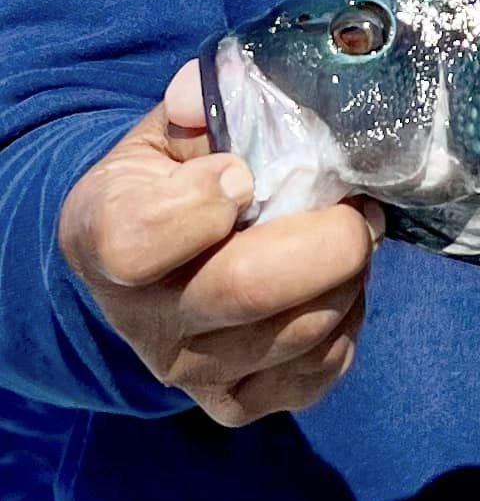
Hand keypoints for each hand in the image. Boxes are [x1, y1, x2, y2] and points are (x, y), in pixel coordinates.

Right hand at [58, 62, 382, 426]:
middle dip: (329, 239)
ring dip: (349, 277)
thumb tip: (203, 97)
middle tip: (354, 206)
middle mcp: (140, 317)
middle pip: (247, 291)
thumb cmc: (173, 177)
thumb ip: (199, 101)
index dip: (202, 202)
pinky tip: (336, 288)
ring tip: (349, 237)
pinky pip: (317, 376)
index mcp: (105, 235)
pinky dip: (347, 326)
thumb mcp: (172, 130)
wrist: (154, 257)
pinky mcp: (234, 404)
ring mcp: (188, 370)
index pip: (139, 242)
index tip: (240, 173)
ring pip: (298, 333)